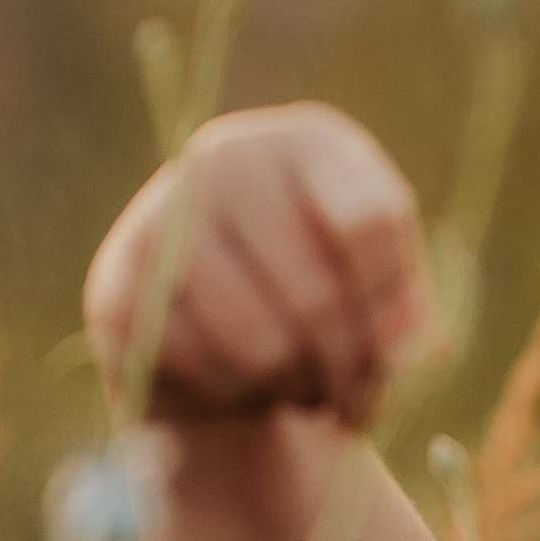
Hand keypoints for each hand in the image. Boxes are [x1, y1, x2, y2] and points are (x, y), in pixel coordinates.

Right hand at [83, 102, 440, 424]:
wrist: (214, 321)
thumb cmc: (322, 297)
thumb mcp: (382, 293)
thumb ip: (410, 316)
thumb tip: (420, 348)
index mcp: (311, 144)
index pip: (374, 224)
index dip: (396, 308)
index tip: (399, 346)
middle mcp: (229, 157)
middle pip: (318, 296)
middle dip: (345, 371)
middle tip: (351, 396)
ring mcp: (162, 214)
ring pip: (259, 343)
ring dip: (295, 388)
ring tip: (304, 385)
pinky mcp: (120, 284)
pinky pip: (202, 369)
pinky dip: (237, 396)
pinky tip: (247, 383)